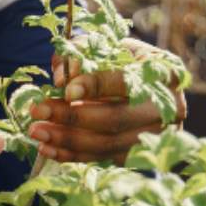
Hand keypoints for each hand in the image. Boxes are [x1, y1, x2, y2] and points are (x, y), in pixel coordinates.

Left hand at [27, 39, 186, 163]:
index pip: (126, 82)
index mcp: (165, 73)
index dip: (95, 86)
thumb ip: (81, 53)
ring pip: (107, 144)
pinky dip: (74, 156)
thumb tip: (60, 78)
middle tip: (37, 111)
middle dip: (71, 117)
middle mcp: (169, 109)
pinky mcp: (142, 156)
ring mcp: (157, 137)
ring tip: (36, 132)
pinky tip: (48, 148)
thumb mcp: (108, 46)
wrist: (147, 85)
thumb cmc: (124, 60)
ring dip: (67, 140)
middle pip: (115, 119)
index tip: (65, 90)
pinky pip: (103, 159)